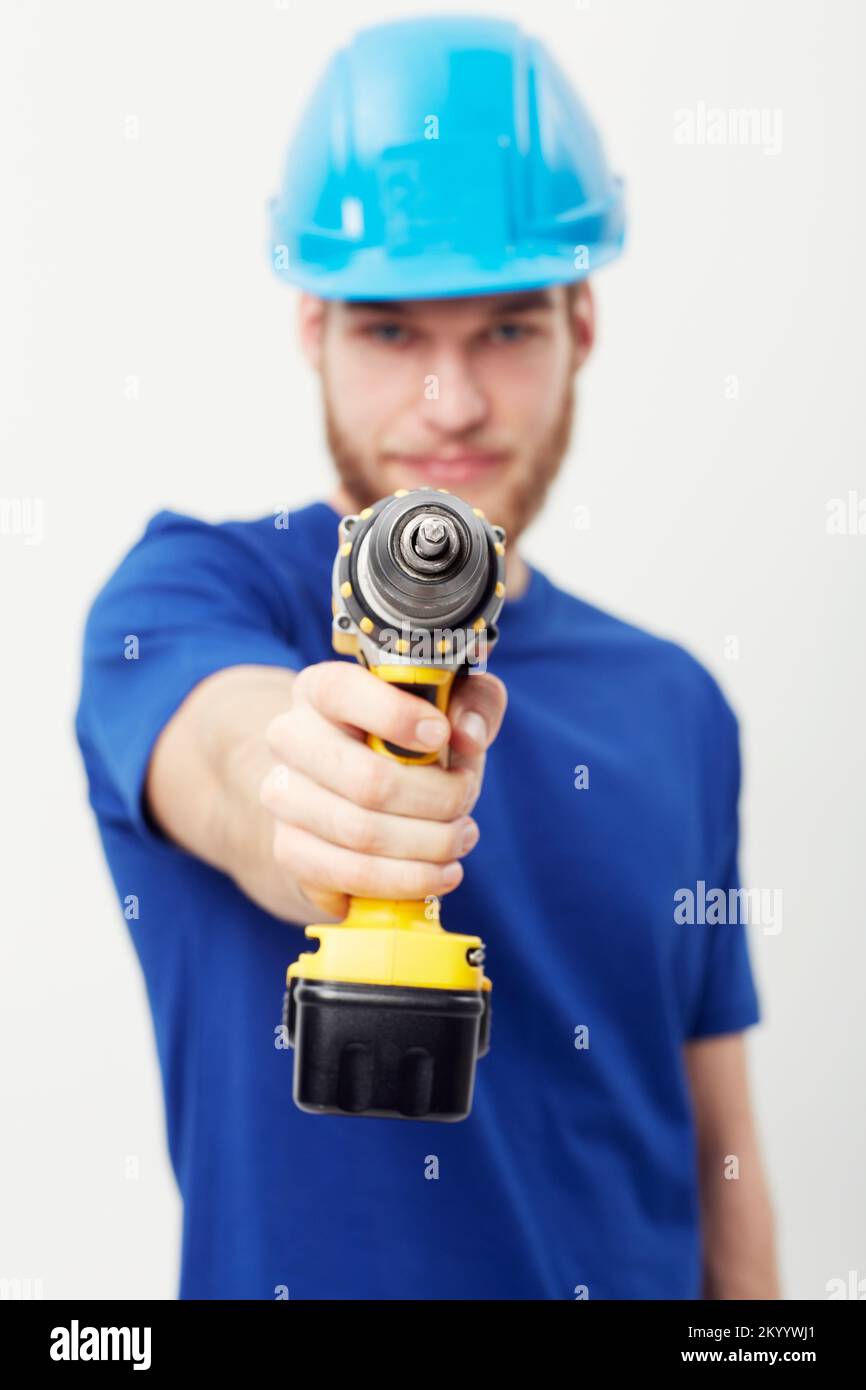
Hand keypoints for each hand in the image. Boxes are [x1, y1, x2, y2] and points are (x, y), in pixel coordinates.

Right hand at [260, 660, 506, 920]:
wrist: (351, 793)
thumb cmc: (408, 742)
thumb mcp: (449, 706)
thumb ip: (472, 702)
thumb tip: (468, 735)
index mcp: (321, 688)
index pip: (341, 692)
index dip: (396, 716)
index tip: (441, 736)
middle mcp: (290, 738)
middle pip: (367, 779)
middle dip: (437, 799)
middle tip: (466, 800)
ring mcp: (282, 796)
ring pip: (363, 834)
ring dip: (430, 844)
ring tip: (461, 838)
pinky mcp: (289, 849)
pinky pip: (352, 874)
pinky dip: (408, 880)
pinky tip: (441, 873)